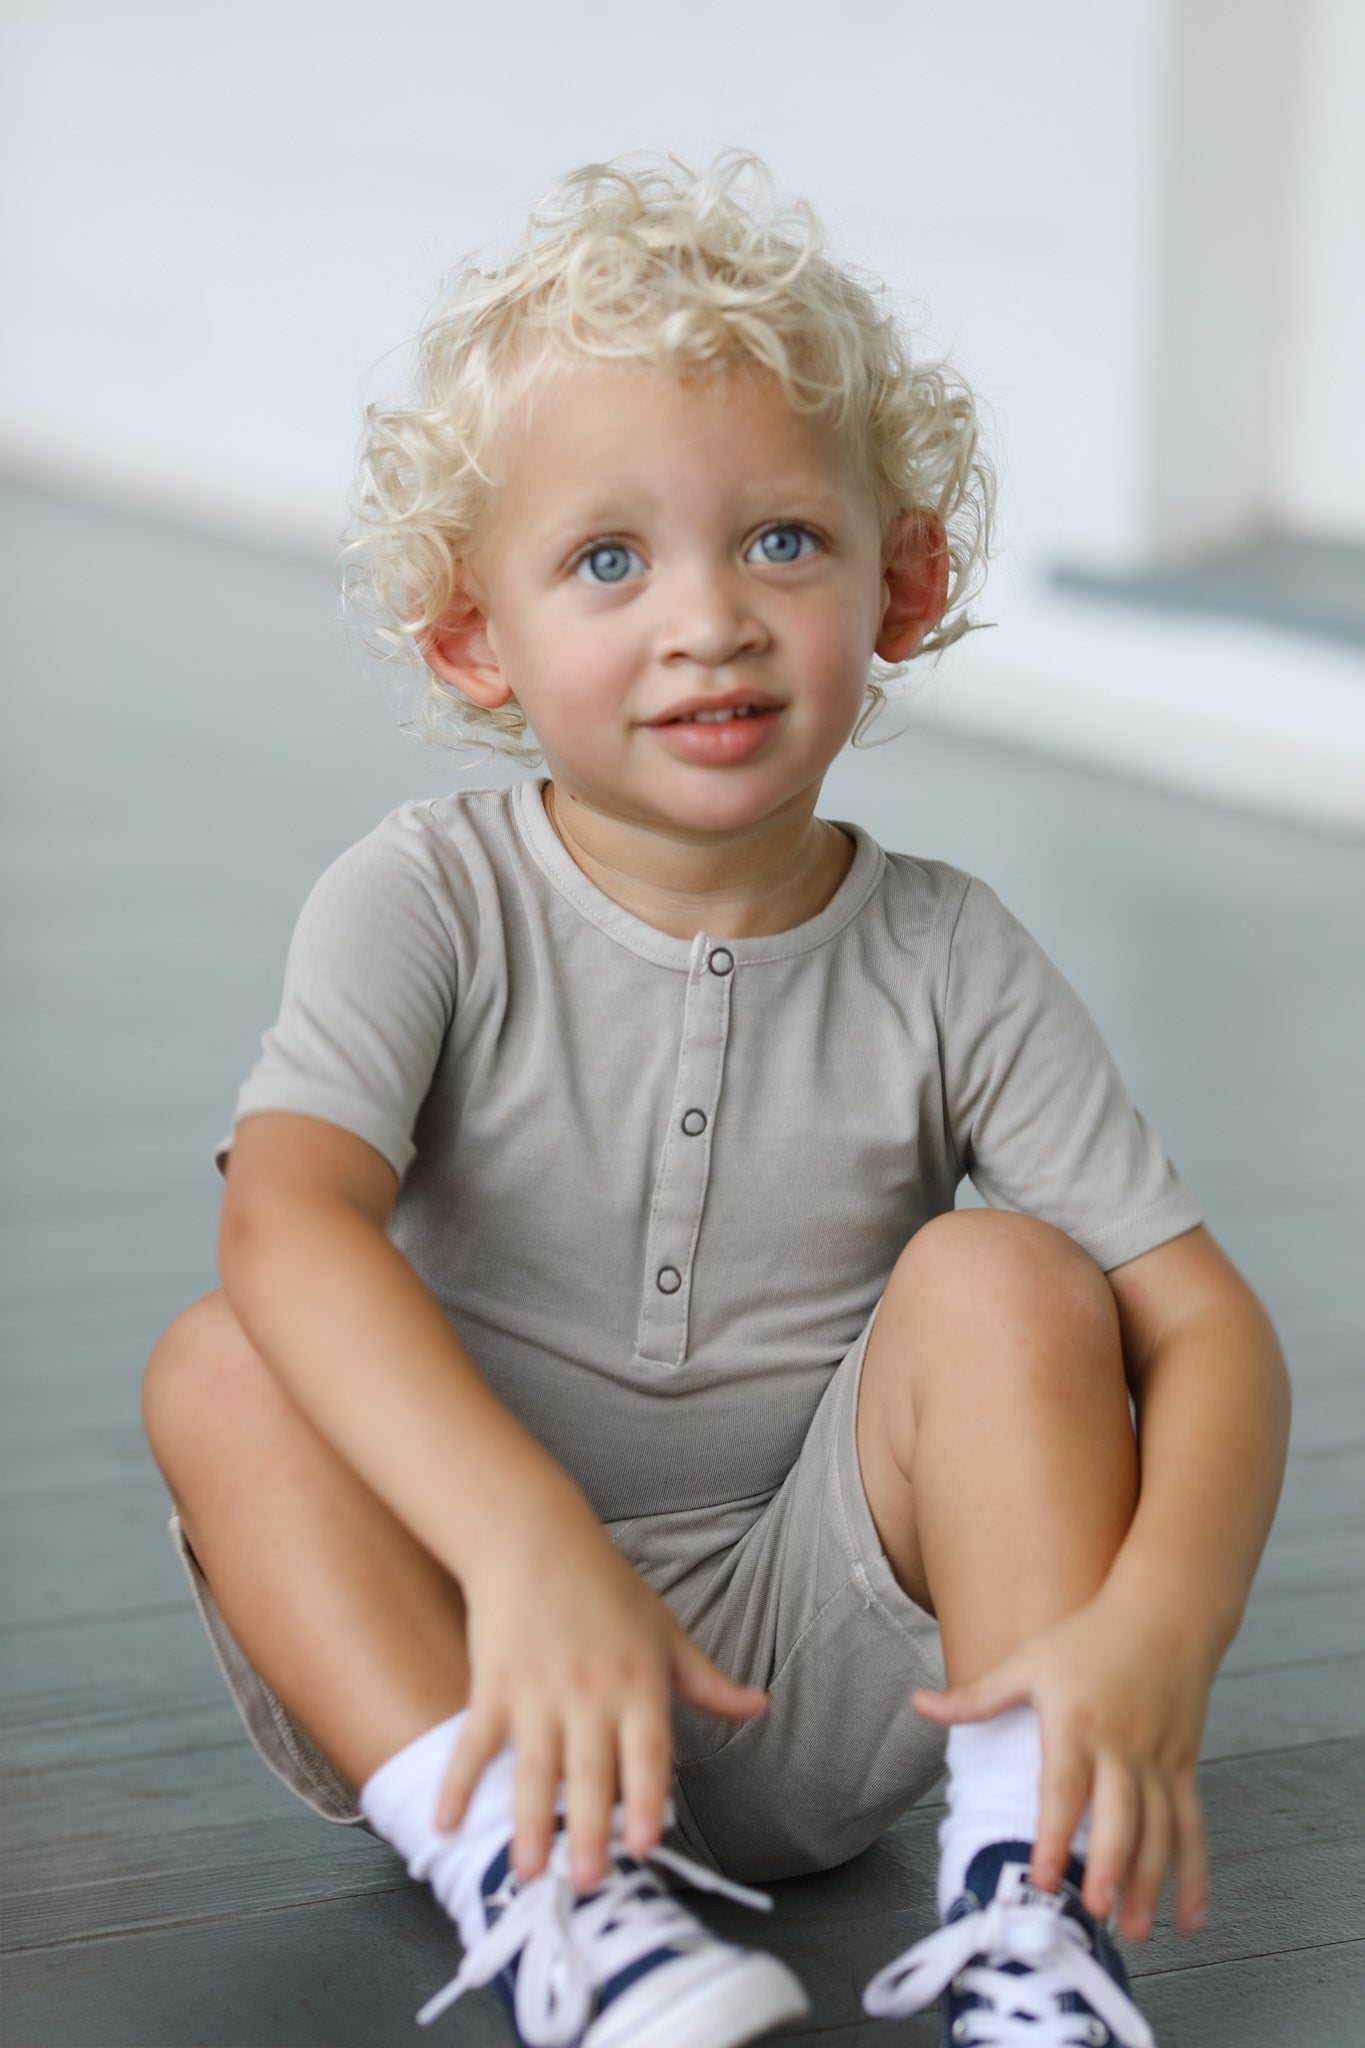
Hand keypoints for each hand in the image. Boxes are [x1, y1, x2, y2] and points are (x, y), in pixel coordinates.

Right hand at [435, 1509, 766, 1892]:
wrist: (533, 1536)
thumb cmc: (604, 1585)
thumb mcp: (665, 1631)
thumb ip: (707, 1681)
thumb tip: (758, 1708)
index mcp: (638, 1681)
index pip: (648, 1751)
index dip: (648, 1798)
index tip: (647, 1845)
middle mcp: (590, 1691)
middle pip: (591, 1771)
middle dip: (588, 1828)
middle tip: (587, 1882)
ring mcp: (538, 1690)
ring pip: (534, 1768)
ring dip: (529, 1822)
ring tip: (528, 1873)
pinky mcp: (493, 1683)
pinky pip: (475, 1742)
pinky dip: (457, 1783)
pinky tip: (446, 1824)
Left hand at [912, 1591, 1215, 1940]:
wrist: (1165, 1612)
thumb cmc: (1089, 1636)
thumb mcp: (1028, 1660)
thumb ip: (977, 1696)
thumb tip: (918, 1704)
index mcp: (1076, 1722)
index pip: (1063, 1786)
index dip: (1052, 1833)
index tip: (1041, 1875)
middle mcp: (1121, 1746)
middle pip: (1119, 1816)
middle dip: (1108, 1868)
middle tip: (1095, 1913)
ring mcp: (1158, 1760)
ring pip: (1159, 1831)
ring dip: (1149, 1883)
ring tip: (1133, 1929)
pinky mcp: (1184, 1768)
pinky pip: (1192, 1828)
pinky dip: (1194, 1875)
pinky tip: (1190, 1918)